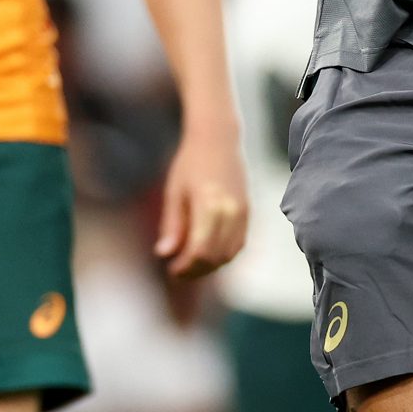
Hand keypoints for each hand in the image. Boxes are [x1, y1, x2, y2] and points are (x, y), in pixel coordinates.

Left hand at [156, 128, 247, 279]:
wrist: (218, 140)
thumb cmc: (190, 163)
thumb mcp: (174, 192)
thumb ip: (172, 225)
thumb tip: (164, 254)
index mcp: (208, 204)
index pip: (200, 250)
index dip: (185, 266)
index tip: (170, 269)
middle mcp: (230, 210)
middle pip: (215, 256)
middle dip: (196, 270)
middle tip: (177, 271)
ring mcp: (242, 211)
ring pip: (230, 253)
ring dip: (210, 265)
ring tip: (191, 264)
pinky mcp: (248, 211)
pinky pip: (239, 243)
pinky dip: (224, 254)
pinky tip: (207, 253)